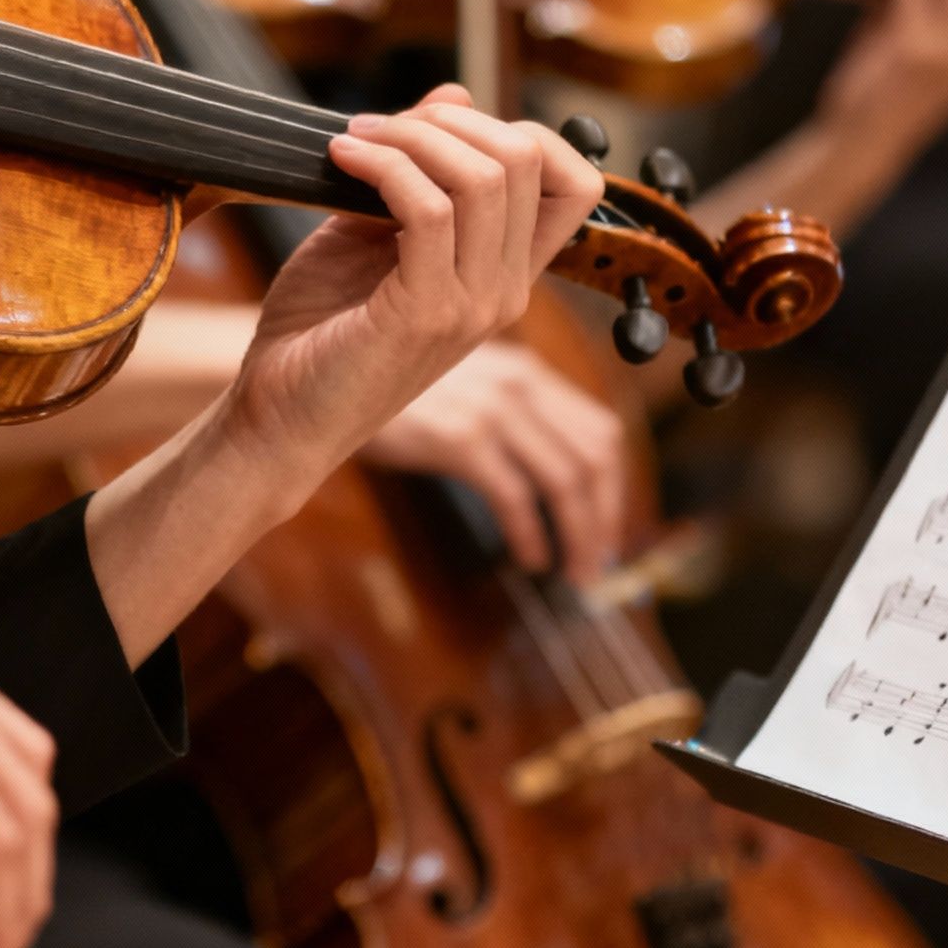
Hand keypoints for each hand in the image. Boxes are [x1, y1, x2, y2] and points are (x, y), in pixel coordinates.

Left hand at [220, 84, 604, 495]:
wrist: (276, 416)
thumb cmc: (318, 331)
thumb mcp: (370, 231)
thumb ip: (415, 171)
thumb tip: (453, 94)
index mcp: (504, 273)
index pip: (577, 182)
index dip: (520, 131)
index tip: (436, 129)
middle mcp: (505, 292)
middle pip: (529, 159)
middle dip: (449, 120)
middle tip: (379, 128)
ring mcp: (472, 306)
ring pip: (485, 177)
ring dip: (411, 137)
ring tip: (354, 141)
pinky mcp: (425, 314)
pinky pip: (429, 209)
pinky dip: (383, 167)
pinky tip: (341, 159)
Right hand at [358, 341, 624, 582]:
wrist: (332, 375)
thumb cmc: (393, 391)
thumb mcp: (463, 387)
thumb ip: (506, 414)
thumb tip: (546, 470)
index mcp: (527, 372)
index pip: (600, 431)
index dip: (615, 488)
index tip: (608, 527)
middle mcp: (519, 384)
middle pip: (594, 459)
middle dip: (606, 520)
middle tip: (598, 564)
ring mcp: (491, 409)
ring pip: (565, 481)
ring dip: (580, 536)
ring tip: (574, 574)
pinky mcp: (460, 438)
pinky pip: (515, 496)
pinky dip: (531, 535)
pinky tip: (530, 558)